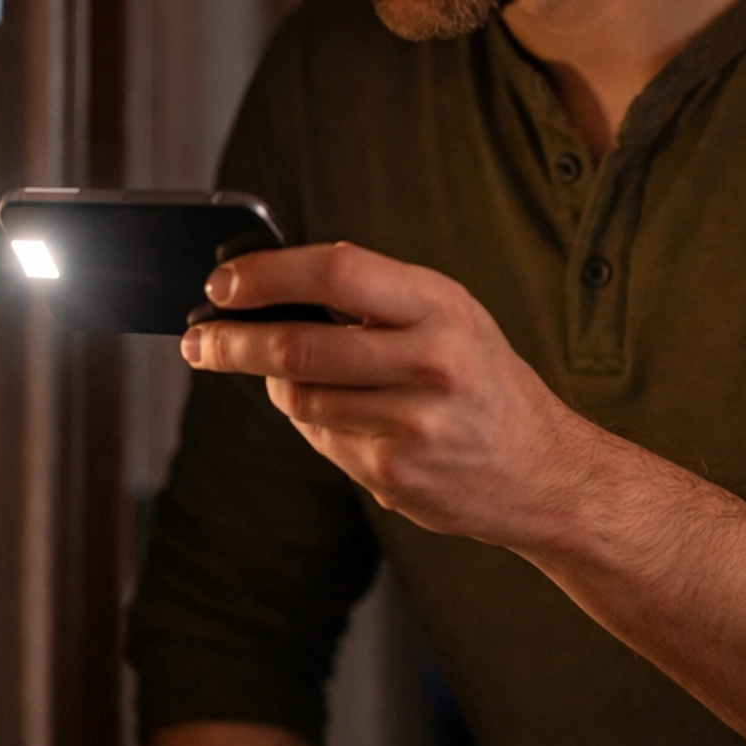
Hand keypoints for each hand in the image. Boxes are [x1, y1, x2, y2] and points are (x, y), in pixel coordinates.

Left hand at [182, 242, 573, 547]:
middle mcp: (432, 360)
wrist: (545, 473)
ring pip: (299, 397)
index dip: (267, 275)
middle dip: (231, 342)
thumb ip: (375, 300)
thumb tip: (267, 295)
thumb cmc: (483, 382)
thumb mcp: (451, 318)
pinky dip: (320, 427)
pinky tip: (354, 423)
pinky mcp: (397, 472)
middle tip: (200, 340)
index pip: (336, 272)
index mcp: (441, 305)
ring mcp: (414, 421)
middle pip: (297, 345)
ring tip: (297, 379)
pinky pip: (323, 440)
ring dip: (279, 386)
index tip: (221, 285)